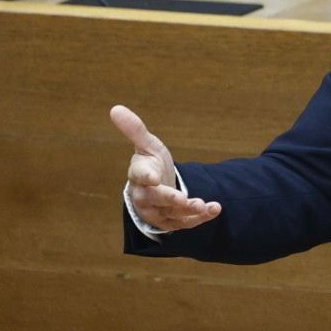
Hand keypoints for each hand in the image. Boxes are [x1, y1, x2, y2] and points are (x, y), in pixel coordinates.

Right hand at [113, 104, 220, 231]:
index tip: (153, 177)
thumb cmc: (150, 164)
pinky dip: (200, 217)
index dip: (145, 176)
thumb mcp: (146, 145)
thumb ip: (135, 129)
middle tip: (185, 199)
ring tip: (205, 206)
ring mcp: (158, 211)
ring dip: (189, 211)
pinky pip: (185, 223)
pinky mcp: (171, 221)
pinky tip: (214, 209)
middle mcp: (145, 196)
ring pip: (172, 214)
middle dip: (170, 199)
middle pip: (156, 199)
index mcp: (138, 175)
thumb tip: (115, 108)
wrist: (154, 189)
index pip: (139, 175)